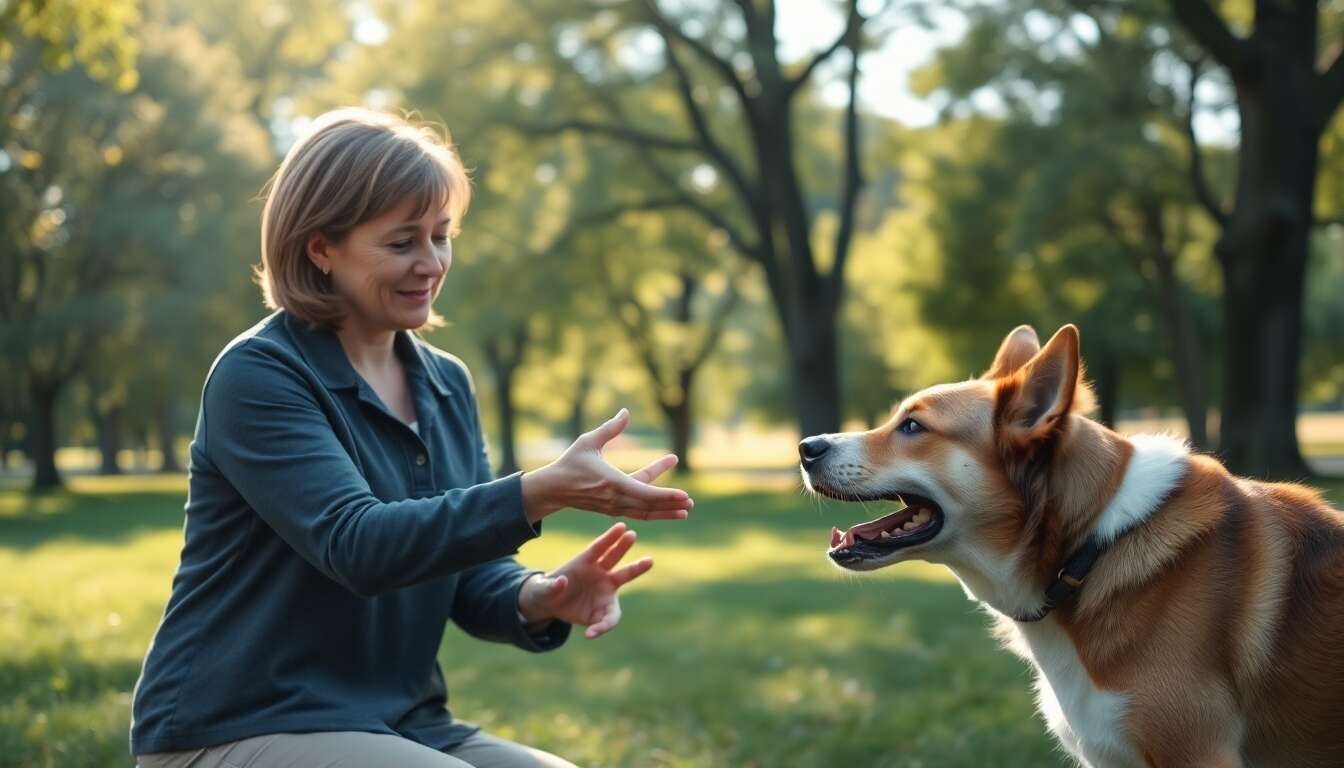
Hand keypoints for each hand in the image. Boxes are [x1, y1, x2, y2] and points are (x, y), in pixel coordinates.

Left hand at [518, 523, 651, 638]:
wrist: (553, 606)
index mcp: (583, 562)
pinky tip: (589, 634)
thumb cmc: (547, 591)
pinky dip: (602, 626)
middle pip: (614, 557)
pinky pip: (608, 618)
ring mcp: (605, 589)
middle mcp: (599, 573)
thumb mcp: (542, 589)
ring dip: (636, 568)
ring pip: (623, 578)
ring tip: (649, 560)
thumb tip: (562, 581)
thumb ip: (551, 586)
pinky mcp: (604, 609)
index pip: (598, 548)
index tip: (621, 527)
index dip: (609, 537)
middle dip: (623, 545)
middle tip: (633, 534)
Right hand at [520, 408, 692, 523]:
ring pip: (644, 513)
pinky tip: (666, 511)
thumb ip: (610, 428)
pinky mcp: (612, 510)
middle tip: (690, 503)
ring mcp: (614, 507)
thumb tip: (626, 411)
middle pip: (649, 506)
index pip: (645, 492)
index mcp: (612, 482)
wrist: (553, 489)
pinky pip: (637, 513)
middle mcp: (615, 498)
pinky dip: (653, 513)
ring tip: (685, 512)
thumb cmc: (571, 462)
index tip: (684, 494)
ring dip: (665, 512)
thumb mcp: (588, 442)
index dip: (666, 495)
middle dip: (670, 505)